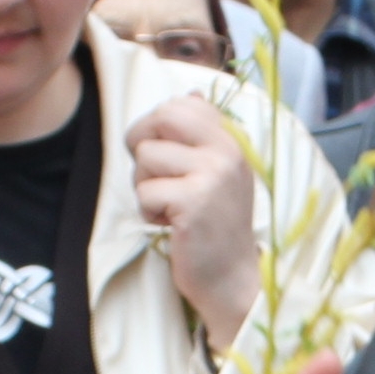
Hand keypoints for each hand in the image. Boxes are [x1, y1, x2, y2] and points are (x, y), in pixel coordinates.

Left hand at [128, 94, 264, 348]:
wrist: (232, 280)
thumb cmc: (216, 228)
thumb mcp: (218, 174)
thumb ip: (202, 136)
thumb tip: (191, 93)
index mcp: (231, 143)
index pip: (182, 104)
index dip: (157, 125)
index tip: (162, 154)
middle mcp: (226, 153)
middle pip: (161, 117)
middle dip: (142, 144)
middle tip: (152, 176)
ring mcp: (212, 176)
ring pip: (146, 157)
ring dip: (145, 187)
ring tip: (169, 208)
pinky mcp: (193, 202)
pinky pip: (145, 191)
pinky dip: (149, 213)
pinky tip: (171, 226)